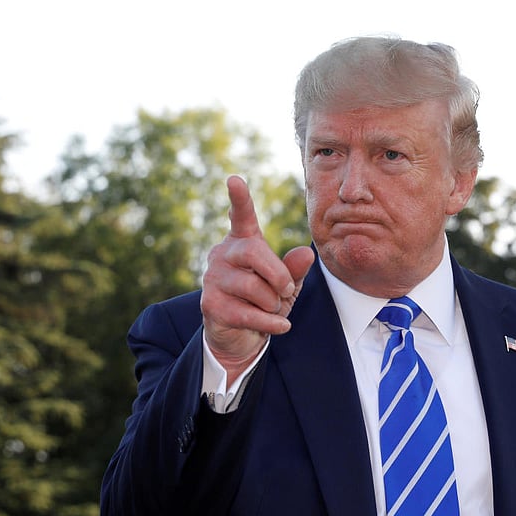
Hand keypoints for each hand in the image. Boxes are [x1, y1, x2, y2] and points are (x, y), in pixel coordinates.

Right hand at [201, 175, 313, 382]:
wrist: (241, 336)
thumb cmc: (264, 302)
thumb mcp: (286, 285)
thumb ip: (295, 270)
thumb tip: (306, 254)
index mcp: (243, 242)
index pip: (242, 216)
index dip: (239, 198)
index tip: (234, 180)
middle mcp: (223, 254)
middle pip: (253, 252)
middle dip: (278, 275)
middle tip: (287, 291)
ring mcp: (213, 279)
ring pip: (253, 287)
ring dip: (274, 304)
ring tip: (274, 309)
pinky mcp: (210, 304)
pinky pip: (248, 313)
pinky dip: (271, 323)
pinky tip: (280, 326)